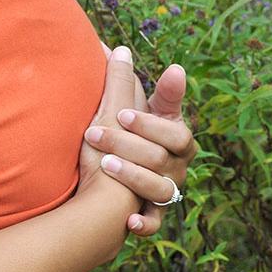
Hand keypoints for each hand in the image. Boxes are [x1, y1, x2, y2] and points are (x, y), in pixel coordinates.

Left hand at [84, 48, 196, 236]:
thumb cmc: (122, 135)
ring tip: (105, 166)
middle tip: (95, 133)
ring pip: (161, 189)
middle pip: (161, 157)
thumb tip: (120, 48)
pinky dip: (146, 223)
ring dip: (133, 177)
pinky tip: (131, 222)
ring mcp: (167, 191)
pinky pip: (157, 223)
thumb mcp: (125, 109)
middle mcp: (177, 165)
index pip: (174, 131)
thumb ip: (125, 81)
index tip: (122, 112)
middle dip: (127, 144)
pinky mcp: (154, 214)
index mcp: (177, 137)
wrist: (111, 178)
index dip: (149, 123)